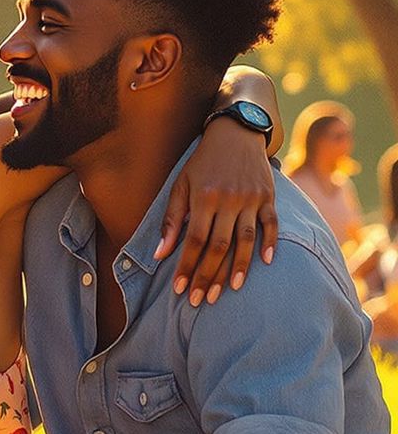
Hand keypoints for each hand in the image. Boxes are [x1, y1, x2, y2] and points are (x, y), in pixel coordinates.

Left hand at [155, 119, 277, 304]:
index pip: (194, 240)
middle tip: (201, 300)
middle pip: (219, 246)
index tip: (180, 289)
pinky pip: (272, 224)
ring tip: (230, 290)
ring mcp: (251, 199)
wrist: (235, 133)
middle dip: (209, 275)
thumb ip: (172, 220)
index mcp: (203, 197)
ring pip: (246, 239)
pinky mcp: (269, 197)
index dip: (187, 266)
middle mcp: (228, 200)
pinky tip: (265, 263)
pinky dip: (270, 243)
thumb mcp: (180, 185)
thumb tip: (160, 254)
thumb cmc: (202, 163)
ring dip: (238, 267)